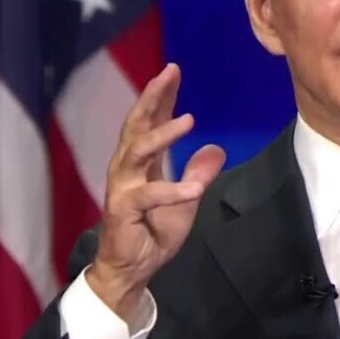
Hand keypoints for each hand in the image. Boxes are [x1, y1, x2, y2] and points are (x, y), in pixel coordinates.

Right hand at [86, 63, 225, 322]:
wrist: (133, 269)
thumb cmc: (154, 231)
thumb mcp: (187, 200)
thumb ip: (198, 174)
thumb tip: (217, 148)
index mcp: (142, 162)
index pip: (150, 121)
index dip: (162, 96)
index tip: (173, 69)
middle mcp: (127, 168)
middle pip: (138, 124)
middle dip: (153, 97)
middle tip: (169, 73)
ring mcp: (122, 187)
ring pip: (138, 151)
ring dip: (163, 135)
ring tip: (188, 120)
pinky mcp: (123, 210)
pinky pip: (150, 196)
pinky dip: (173, 191)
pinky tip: (194, 189)